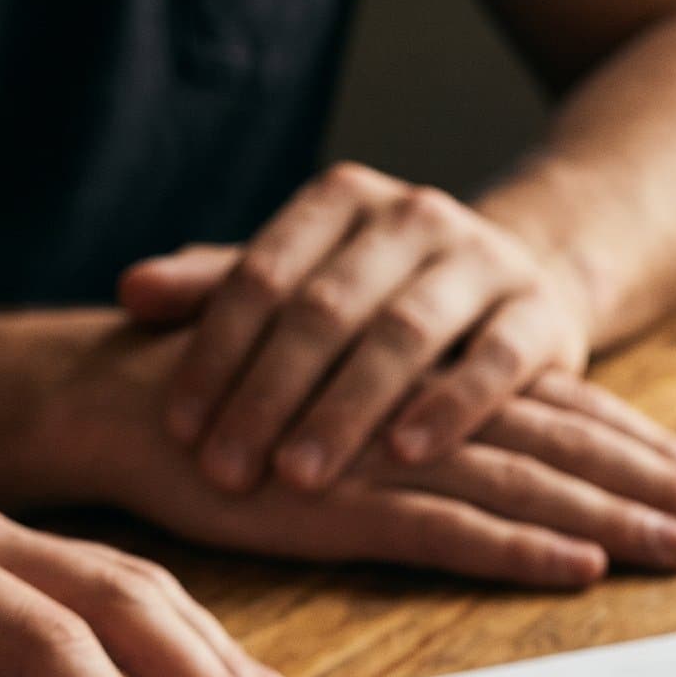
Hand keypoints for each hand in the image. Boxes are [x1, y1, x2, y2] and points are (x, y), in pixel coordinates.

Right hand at [35, 321, 675, 588]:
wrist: (126, 396)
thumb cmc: (235, 413)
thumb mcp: (345, 431)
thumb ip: (411, 453)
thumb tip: (480, 499)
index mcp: (441, 391)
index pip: (568, 418)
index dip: (647, 452)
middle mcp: (432, 414)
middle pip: (573, 448)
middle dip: (661, 486)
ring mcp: (391, 455)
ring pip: (530, 488)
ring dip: (616, 520)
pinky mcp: (344, 500)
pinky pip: (448, 528)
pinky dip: (519, 548)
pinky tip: (581, 565)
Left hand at [119, 162, 594, 489]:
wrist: (525, 279)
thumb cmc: (384, 295)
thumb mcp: (302, 281)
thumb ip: (218, 288)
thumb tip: (131, 292)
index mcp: (342, 200)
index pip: (262, 274)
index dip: (216, 352)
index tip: (180, 427)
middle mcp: (413, 217)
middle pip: (326, 308)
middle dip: (270, 394)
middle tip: (225, 469)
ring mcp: (484, 261)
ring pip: (405, 335)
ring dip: (346, 409)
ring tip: (300, 476)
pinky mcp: (544, 314)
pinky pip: (495, 361)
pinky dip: (449, 407)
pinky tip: (405, 453)